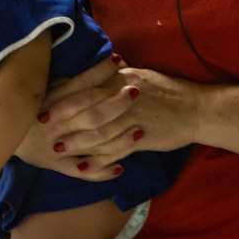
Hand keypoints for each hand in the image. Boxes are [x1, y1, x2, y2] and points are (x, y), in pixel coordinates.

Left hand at [18, 56, 201, 179]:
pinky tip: (84, 168)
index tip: (44, 100)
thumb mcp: (140, 75)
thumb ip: (116, 74)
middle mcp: (124, 96)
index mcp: (121, 79)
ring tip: (59, 148)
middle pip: (87, 107)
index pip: (86, 85)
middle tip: (42, 125)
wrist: (197, 109)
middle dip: (63, 117)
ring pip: (99, 131)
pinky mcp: (142, 139)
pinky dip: (99, 161)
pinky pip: (116, 151)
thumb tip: (96, 70)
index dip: (64, 94)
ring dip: (77, 141)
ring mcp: (133, 118)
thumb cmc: (167, 91)